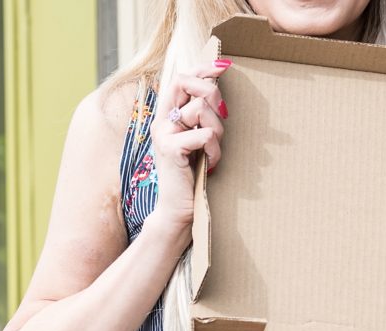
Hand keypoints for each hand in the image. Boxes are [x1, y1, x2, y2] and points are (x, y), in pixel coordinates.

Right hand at [149, 60, 231, 228]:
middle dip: (213, 94)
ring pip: (202, 109)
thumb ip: (201, 115)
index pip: (181, 78)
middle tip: (222, 116)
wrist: (178, 208)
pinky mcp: (171, 150)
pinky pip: (205, 135)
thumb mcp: (197, 137)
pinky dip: (214, 150)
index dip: (203, 68)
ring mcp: (163, 135)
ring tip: (212, 151)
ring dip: (217, 130)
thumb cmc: (192, 173)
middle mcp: (161, 121)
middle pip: (188, 83)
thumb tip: (218, 85)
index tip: (224, 66)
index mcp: (166, 115)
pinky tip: (210, 164)